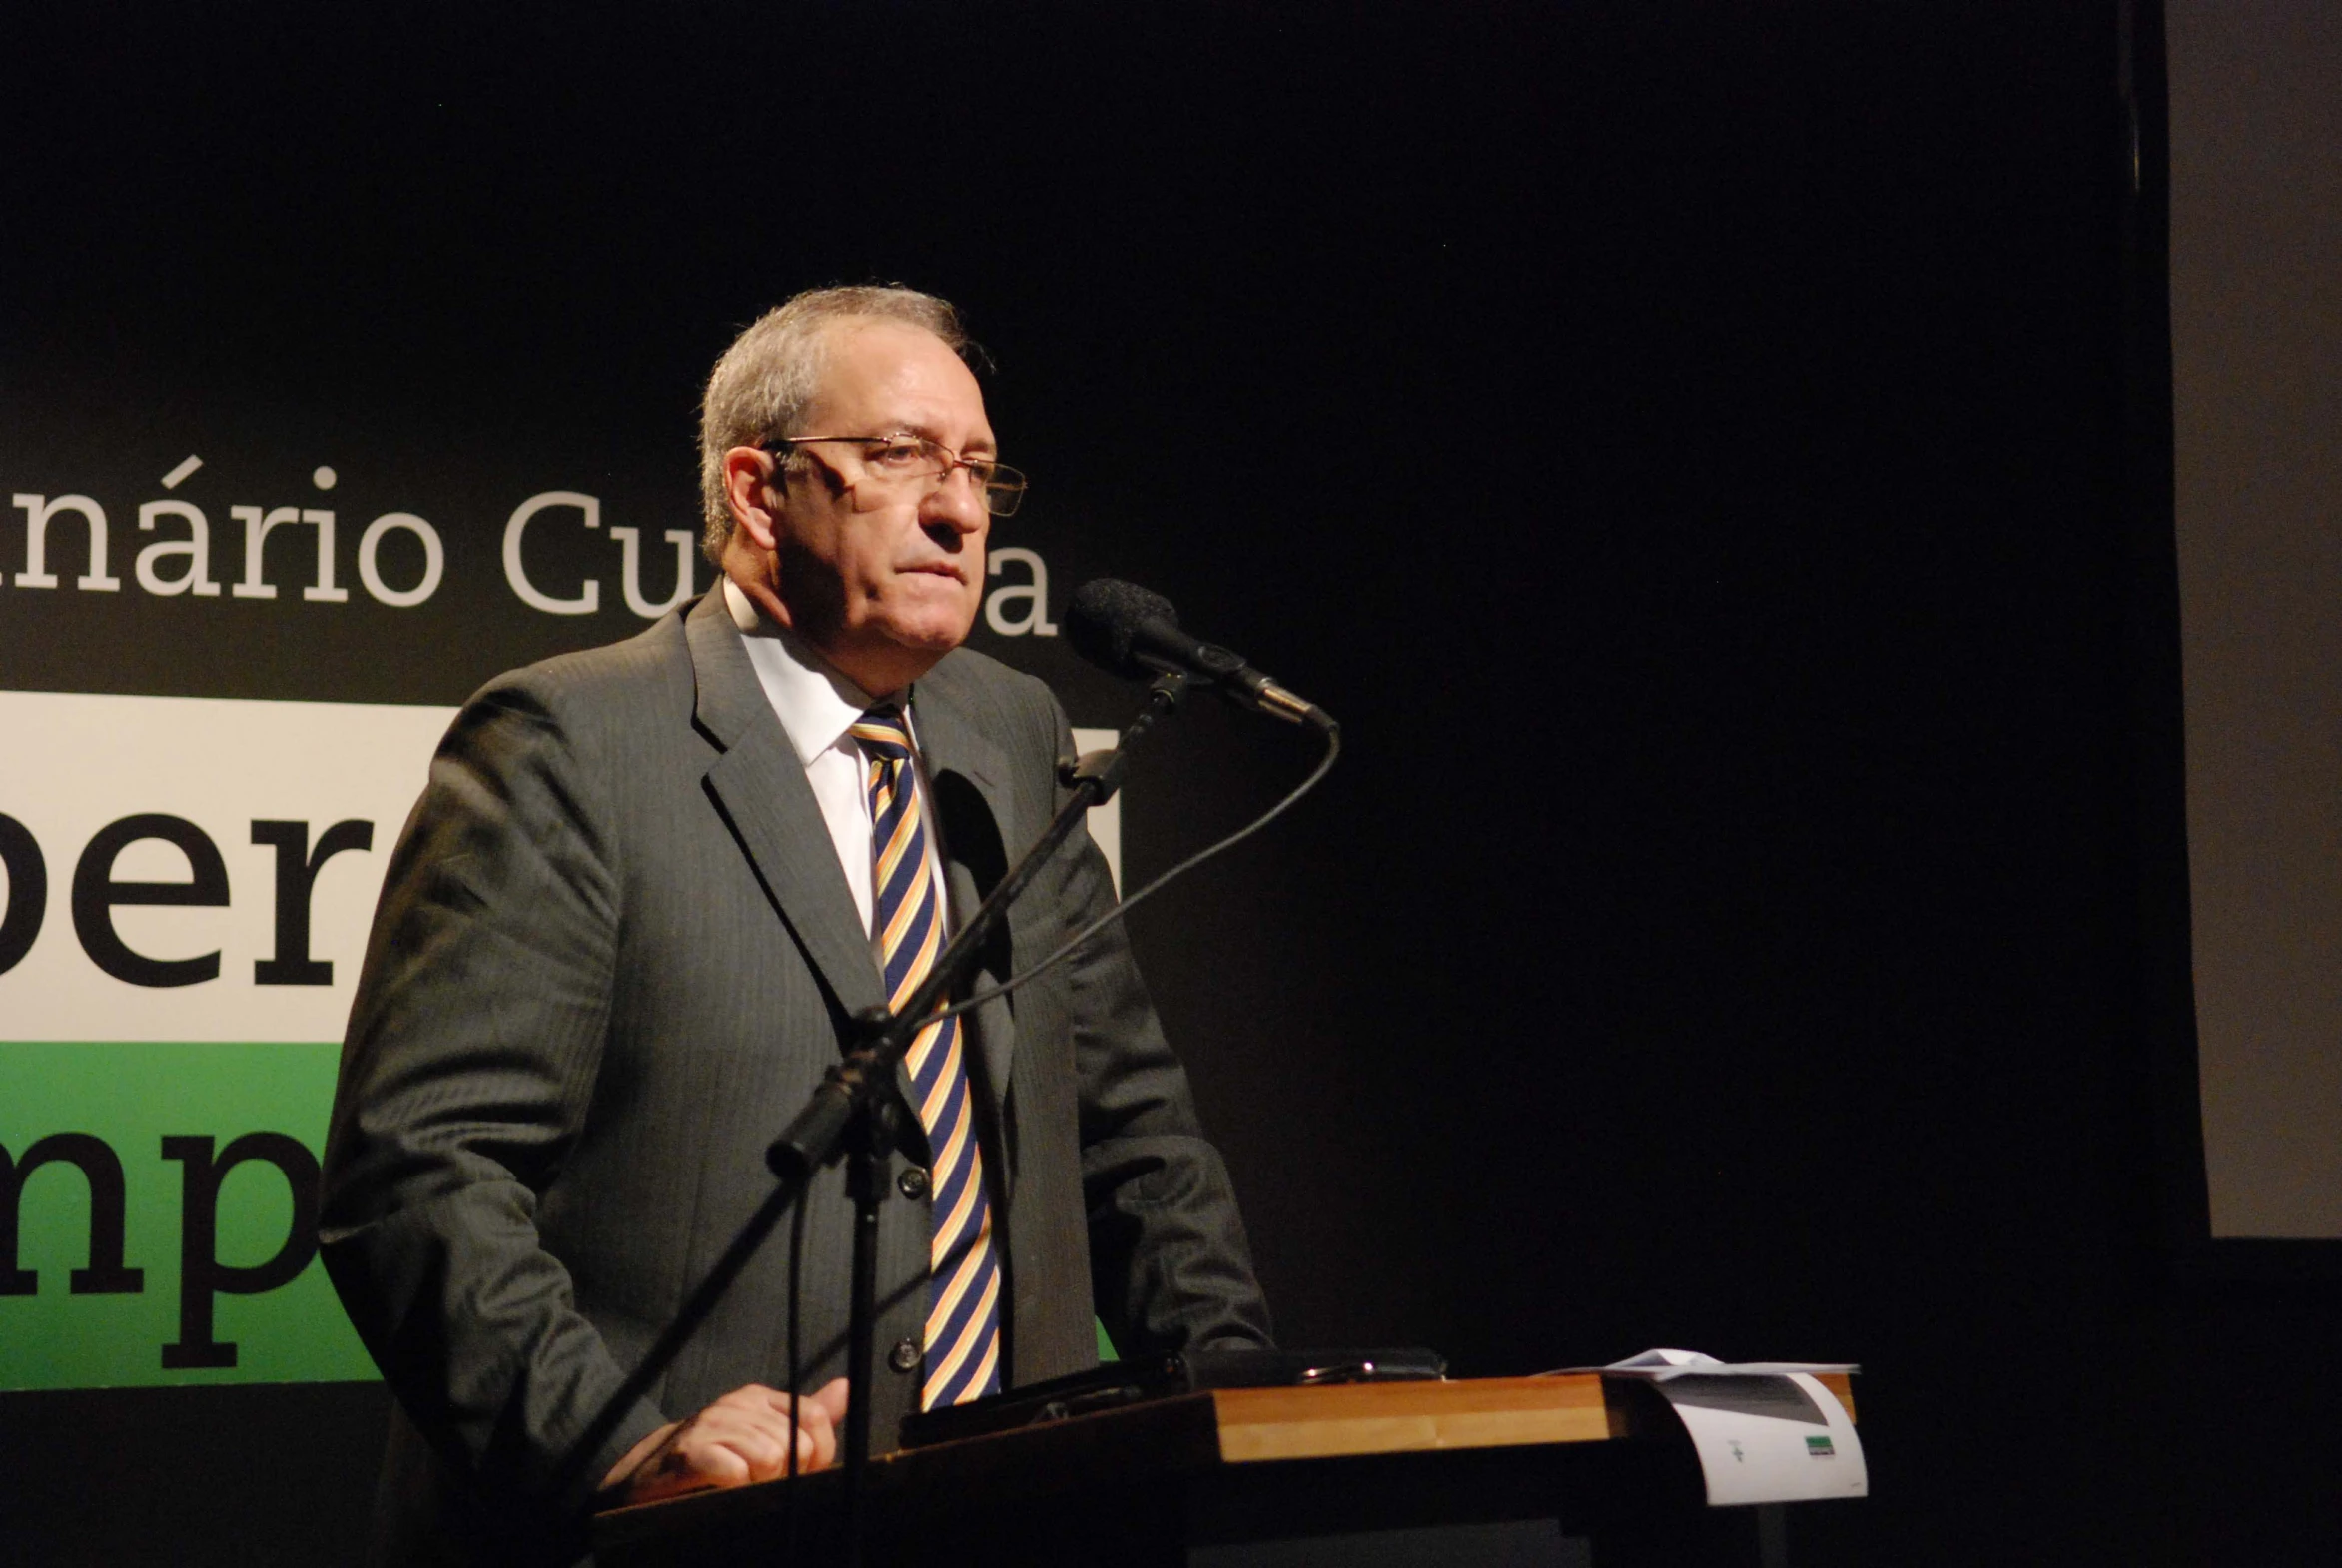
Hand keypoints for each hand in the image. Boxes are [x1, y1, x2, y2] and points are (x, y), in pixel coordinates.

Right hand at [602, 1378, 850, 1503]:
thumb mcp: (765, 1432)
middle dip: (785, 1474)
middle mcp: (738, 1403)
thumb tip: (846, 1388)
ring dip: (759, 1483)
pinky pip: (736, 1472)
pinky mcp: (691, 1452)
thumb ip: (807, 1416)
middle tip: (760, 1481)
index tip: (799, 1471)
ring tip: (739, 1485)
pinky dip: (736, 1486)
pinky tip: (723, 1487)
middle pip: (795, 1443)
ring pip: (769, 1458)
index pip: (814, 1415)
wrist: (653, 1472)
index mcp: (760, 1398)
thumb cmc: (716, 1456)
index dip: (817, 1453)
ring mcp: (713, 1424)